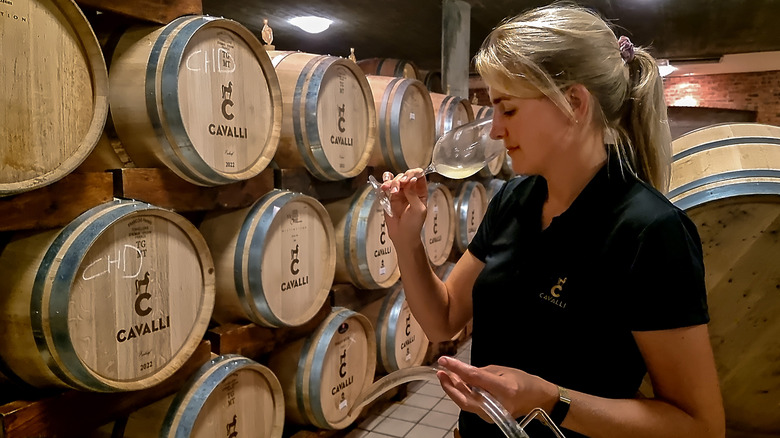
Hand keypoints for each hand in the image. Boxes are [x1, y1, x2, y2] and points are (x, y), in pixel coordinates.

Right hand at [380, 169, 427, 247]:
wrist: (402, 235)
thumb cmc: (414, 224)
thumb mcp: (418, 209)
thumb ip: (413, 194)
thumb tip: (411, 180)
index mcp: (421, 191)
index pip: (419, 175)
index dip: (413, 173)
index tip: (406, 179)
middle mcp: (411, 189)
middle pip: (405, 176)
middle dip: (400, 179)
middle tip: (396, 188)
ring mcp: (400, 192)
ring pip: (395, 179)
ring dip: (391, 182)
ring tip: (388, 190)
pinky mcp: (390, 197)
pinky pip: (387, 185)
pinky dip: (385, 182)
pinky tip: (383, 185)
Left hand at [435, 356, 555, 421]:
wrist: (538, 401)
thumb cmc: (524, 382)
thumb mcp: (504, 370)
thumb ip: (482, 372)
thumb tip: (463, 372)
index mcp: (504, 389)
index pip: (474, 378)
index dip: (457, 368)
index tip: (444, 360)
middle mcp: (498, 404)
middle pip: (465, 398)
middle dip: (449, 385)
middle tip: (440, 372)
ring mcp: (493, 415)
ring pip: (466, 403)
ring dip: (453, 390)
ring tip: (446, 376)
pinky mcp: (489, 418)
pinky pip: (471, 406)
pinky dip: (462, 395)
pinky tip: (457, 385)